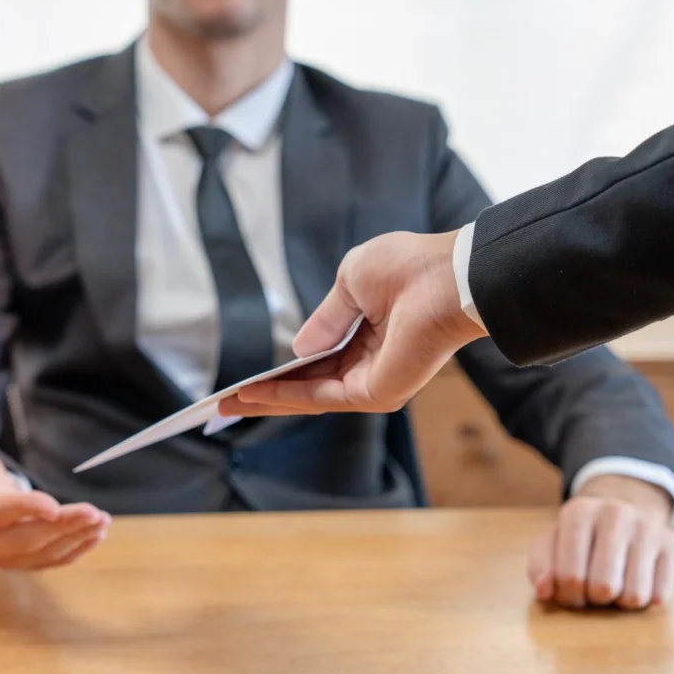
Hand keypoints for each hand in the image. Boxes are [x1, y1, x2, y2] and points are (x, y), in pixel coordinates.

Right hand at [0, 430, 110, 569]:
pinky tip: (95, 535)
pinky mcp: (18, 559)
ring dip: (76, 539)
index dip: (23, 509)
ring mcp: (0, 556)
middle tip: (94, 512)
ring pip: (42, 553)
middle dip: (63, 526)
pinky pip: (49, 560)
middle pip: (26, 539)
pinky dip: (74, 550)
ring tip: (102, 521)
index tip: (53, 504)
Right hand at [220, 230, 485, 417]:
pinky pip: (320, 397)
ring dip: (267, 401)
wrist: (446, 278)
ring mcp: (374, 382)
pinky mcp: (375, 393)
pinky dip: (284, 396)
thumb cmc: (407, 268)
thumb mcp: (350, 282)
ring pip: (309, 396)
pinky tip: (253, 395)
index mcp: (372, 334)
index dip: (285, 367)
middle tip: (228, 402)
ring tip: (227, 405)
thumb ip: (326, 318)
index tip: (253, 375)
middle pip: (310, 384)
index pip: (321, 358)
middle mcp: (372, 363)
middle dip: (268, 393)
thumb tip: (297, 350)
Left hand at [528, 475, 673, 609]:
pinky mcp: (672, 543)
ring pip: (635, 596)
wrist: (619, 514)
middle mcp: (615, 513)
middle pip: (603, 588)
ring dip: (620, 602)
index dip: (567, 595)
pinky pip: (661, 596)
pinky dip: (647, 600)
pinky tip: (636, 581)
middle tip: (592, 590)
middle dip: (594, 599)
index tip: (569, 591)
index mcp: (578, 512)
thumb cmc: (578, 540)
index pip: (569, 576)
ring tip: (614, 584)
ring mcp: (647, 527)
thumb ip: (540, 568)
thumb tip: (545, 591)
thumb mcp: (551, 546)